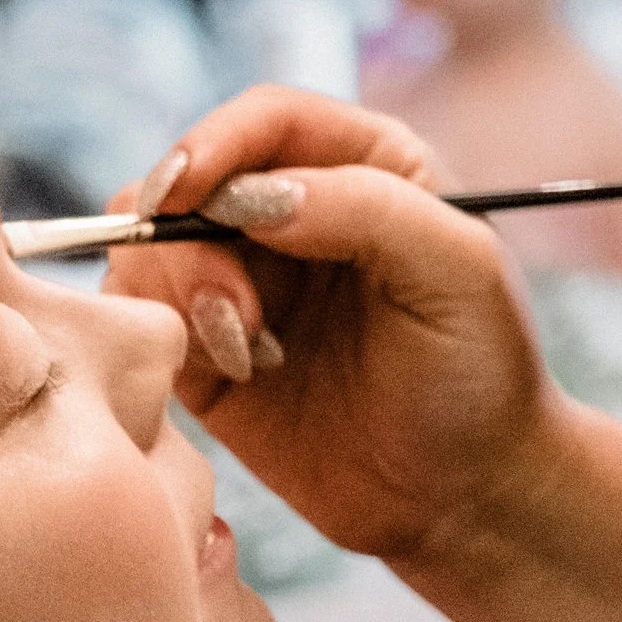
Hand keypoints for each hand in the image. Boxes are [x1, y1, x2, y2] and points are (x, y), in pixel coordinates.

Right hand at [101, 86, 566, 566]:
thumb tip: (256, 197)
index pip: (263, 121)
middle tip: (234, 313)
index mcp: (362, 167)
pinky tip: (238, 375)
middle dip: (186, 239)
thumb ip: (365, 209)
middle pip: (187, 181)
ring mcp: (242, 284)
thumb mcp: (456, 272)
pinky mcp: (206, 355)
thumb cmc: (479, 377)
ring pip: (148, 247)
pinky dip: (166, 339)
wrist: (460, 499)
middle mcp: (292, 214)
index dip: (212, 146)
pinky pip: (142, 318)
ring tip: (247, 353)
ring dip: (179, 294)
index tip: (180, 195)